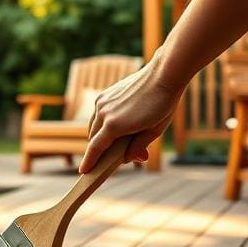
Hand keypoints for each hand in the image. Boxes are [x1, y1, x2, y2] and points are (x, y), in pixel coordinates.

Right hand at [78, 57, 184, 172]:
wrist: (163, 75)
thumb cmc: (163, 104)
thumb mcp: (154, 131)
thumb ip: (138, 146)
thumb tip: (127, 159)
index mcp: (114, 125)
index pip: (96, 148)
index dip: (89, 161)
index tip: (83, 171)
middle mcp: (103, 113)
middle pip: (93, 138)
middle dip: (101, 150)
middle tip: (118, 157)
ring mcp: (102, 102)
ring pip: (93, 126)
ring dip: (100, 136)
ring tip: (118, 140)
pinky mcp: (104, 95)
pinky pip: (97, 114)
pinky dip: (102, 123)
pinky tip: (118, 123)